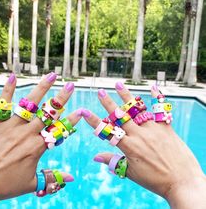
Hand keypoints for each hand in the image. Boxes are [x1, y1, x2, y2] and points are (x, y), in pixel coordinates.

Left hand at [0, 73, 81, 207]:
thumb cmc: (1, 185)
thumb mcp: (30, 184)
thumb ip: (51, 178)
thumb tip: (71, 179)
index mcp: (37, 147)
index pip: (59, 130)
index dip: (72, 120)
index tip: (81, 111)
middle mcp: (26, 133)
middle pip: (48, 112)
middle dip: (62, 98)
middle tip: (71, 85)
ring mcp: (11, 126)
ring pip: (30, 103)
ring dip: (42, 88)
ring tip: (52, 75)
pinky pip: (3, 103)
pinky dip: (8, 89)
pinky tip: (13, 76)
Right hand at [82, 82, 205, 208]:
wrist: (182, 182)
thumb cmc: (155, 180)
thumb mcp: (131, 173)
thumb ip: (113, 162)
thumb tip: (95, 157)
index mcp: (129, 147)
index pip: (107, 131)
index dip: (94, 121)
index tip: (84, 112)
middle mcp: (139, 135)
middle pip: (120, 116)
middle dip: (108, 103)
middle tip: (100, 92)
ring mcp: (153, 129)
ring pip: (137, 109)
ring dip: (127, 96)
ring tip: (118, 84)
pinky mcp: (166, 127)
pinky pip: (160, 110)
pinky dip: (157, 97)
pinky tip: (152, 86)